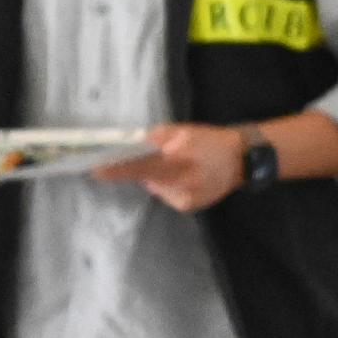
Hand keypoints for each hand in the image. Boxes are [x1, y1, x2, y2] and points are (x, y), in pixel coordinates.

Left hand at [107, 123, 251, 213]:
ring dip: (158, 176)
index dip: (117, 169)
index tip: (96, 170)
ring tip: (181, 167)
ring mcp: (185, 197)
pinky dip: (169, 185)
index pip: (141, 166)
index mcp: (180, 160)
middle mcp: (182, 182)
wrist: (242, 161)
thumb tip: (133, 144)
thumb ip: (158, 138)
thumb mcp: (184, 131)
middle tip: (162, 157)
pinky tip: (186, 178)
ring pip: (155, 186)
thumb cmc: (211, 141)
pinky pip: (166, 194)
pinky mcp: (188, 206)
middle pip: (145, 177)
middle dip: (142, 168)